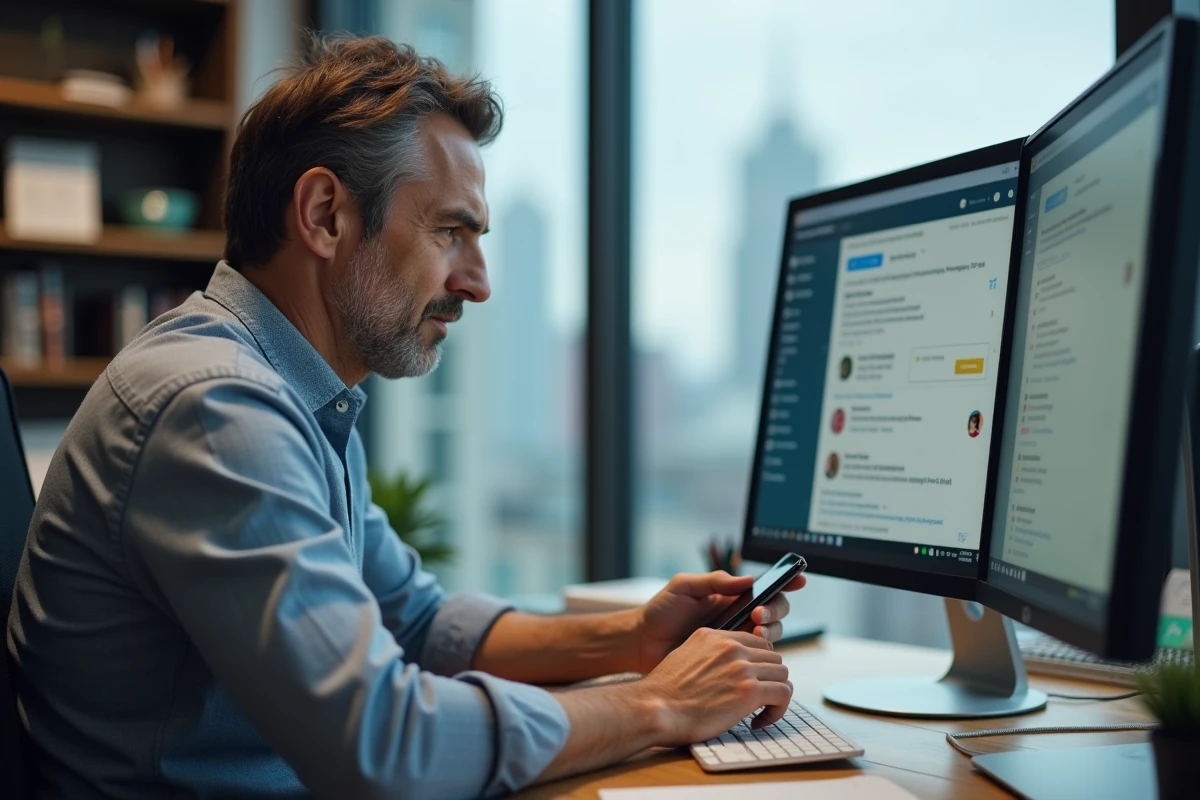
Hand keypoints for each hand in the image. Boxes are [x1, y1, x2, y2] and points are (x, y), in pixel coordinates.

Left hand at [634, 570, 805, 673]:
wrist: (642, 644)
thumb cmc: (660, 612)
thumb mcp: (684, 587)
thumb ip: (714, 580)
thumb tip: (748, 579)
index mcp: (729, 597)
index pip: (764, 589)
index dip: (785, 584)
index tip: (798, 580)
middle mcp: (738, 618)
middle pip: (775, 613)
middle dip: (775, 611)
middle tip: (758, 613)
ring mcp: (736, 641)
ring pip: (770, 636)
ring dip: (770, 631)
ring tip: (754, 628)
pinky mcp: (731, 663)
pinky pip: (756, 660)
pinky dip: (760, 655)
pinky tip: (750, 651)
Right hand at [637, 627, 792, 743]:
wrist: (655, 708)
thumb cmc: (664, 693)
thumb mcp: (684, 657)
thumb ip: (708, 656)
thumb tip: (722, 670)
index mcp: (715, 636)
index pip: (756, 643)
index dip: (759, 665)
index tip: (752, 683)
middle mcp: (731, 647)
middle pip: (773, 657)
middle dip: (769, 680)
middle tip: (757, 701)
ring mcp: (742, 667)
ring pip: (782, 674)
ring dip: (775, 695)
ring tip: (759, 712)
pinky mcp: (750, 691)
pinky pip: (783, 694)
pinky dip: (778, 710)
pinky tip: (758, 722)